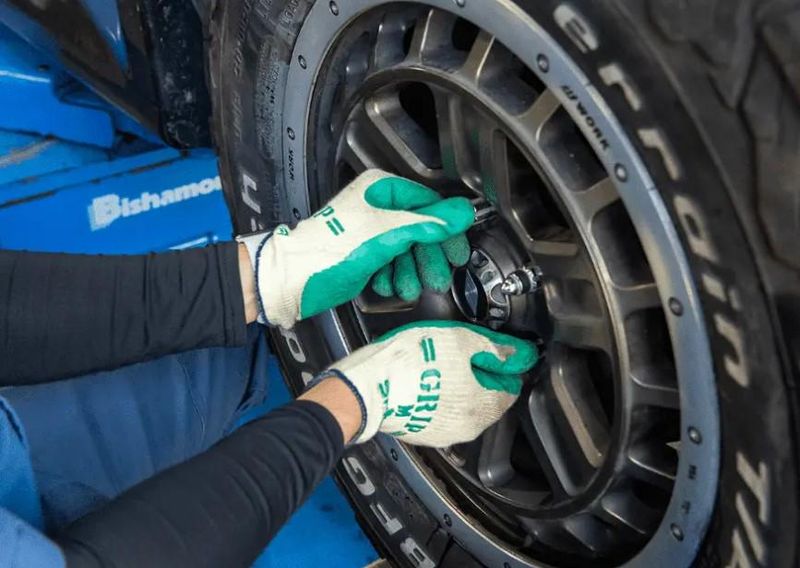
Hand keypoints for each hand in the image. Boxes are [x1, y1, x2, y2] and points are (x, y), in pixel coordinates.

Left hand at [240, 170, 473, 328]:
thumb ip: (427, 224)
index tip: (458, 254)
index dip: (446, 232)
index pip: (429, 205)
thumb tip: (462, 213)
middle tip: (438, 278)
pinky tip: (390, 287)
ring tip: (411, 289)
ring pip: (405, 249)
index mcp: (381, 189)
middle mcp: (376, 205)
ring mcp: (369, 229)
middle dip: (428, 258)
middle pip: (419, 230)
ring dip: (411, 272)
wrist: (291, 280)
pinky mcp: (362, 250)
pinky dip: (393, 276)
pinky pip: (389, 261)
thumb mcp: (386, 235)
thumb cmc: (328, 252)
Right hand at [327, 321, 538, 446]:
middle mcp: (468, 428)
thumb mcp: (461, 341)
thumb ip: (495, 347)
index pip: (511, 387)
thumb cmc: (412, 363)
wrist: (367, 387)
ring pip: (462, 406)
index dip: (503, 364)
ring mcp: (443, 434)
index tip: (489, 349)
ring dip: (457, 387)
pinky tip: (421, 379)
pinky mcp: (420, 433)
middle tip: (459, 352)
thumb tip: (519, 353)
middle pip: (487, 398)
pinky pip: (439, 413)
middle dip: (479, 376)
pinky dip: (436, 398)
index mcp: (485, 407)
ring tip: (437, 363)